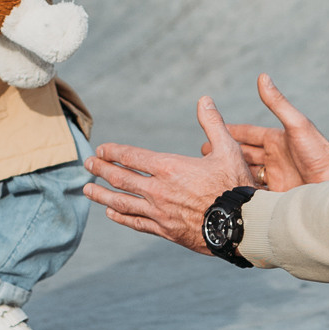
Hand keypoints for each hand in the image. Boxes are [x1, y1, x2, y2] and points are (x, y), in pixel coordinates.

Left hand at [85, 100, 254, 252]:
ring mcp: (159, 212)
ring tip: (87, 189)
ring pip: (121, 202)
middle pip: (120, 178)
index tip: (101, 149)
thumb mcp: (228, 149)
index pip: (131, 157)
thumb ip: (212, 123)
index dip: (113, 152)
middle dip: (100, 169)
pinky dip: (120, 217)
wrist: (241, 225)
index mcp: (169, 168)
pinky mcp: (165, 230)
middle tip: (87, 164)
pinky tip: (110, 213)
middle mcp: (158, 190)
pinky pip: (136, 223)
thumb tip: (204, 99)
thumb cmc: (235, 185)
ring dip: (102, 194)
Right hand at [202, 74, 328, 190]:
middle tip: (203, 156)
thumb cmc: (320, 152)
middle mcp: (274, 158)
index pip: (246, 134)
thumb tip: (262, 77)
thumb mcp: (297, 125)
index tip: (209, 129)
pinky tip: (228, 195)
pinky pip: (255, 193)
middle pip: (242, 154)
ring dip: (230, 173)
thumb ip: (277, 103)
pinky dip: (242, 192)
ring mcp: (275, 177)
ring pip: (246, 174)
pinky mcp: (277, 195)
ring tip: (210, 176)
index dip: (228, 132)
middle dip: (224, 154)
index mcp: (276, 140)